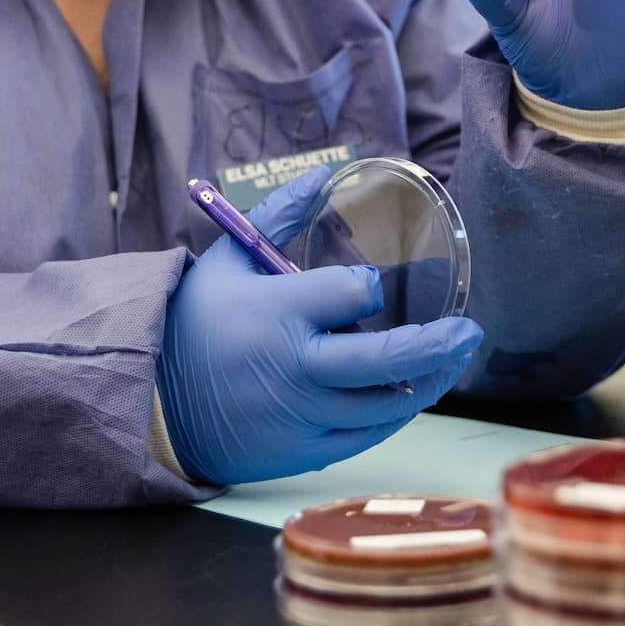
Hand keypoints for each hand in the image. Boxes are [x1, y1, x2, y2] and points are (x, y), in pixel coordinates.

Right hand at [156, 168, 484, 484]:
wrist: (155, 401)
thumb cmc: (197, 322)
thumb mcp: (228, 259)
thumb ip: (279, 215)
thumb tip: (322, 173)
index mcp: (277, 312)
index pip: (353, 294)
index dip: (368, 286)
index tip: (367, 286)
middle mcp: (295, 368)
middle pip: (388, 360)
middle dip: (439, 344)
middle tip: (469, 330)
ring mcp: (302, 416)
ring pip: (388, 405)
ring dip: (431, 380)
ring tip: (454, 357)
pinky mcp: (304, 452)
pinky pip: (368, 435)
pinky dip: (396, 413)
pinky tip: (415, 391)